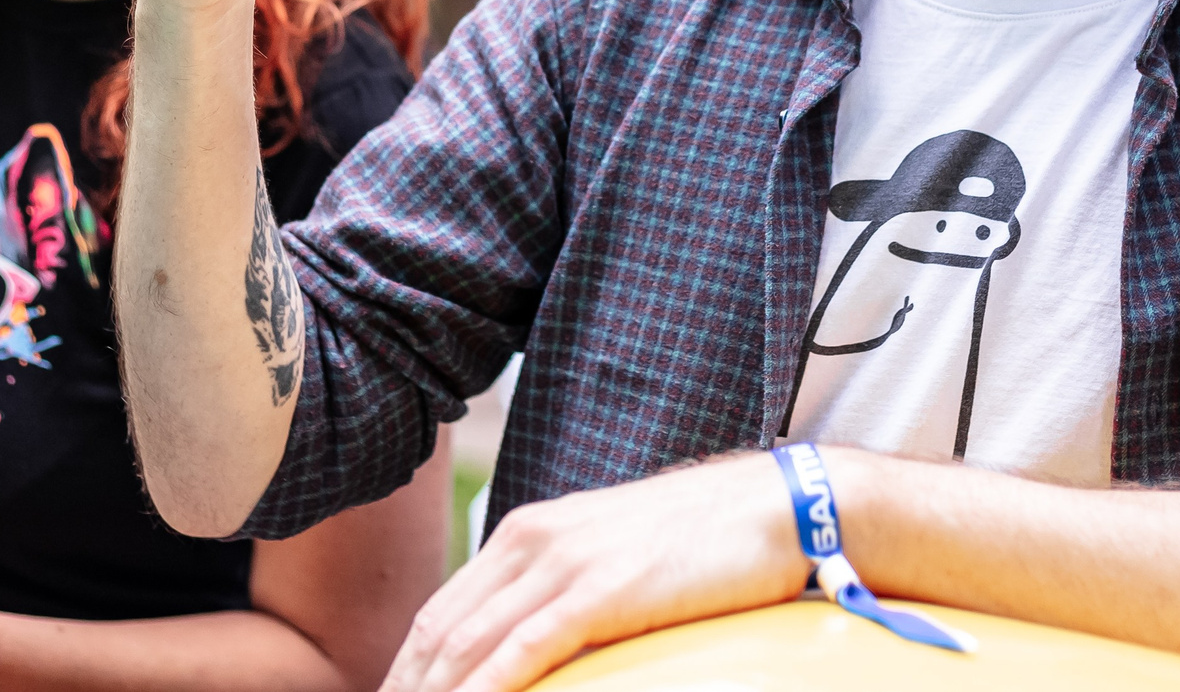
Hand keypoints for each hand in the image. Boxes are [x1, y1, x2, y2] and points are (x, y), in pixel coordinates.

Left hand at [384, 455, 809, 691]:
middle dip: (406, 690)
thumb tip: (532, 637)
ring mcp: (563, 564)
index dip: (405, 673)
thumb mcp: (610, 555)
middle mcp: (531, 541)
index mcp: (526, 532)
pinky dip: (484, 691)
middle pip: (438, 635)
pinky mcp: (600, 591)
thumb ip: (562, 586)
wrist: (774, 506)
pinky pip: (521, 653)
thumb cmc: (701, 539)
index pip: (439, 614)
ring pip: (468, 648)